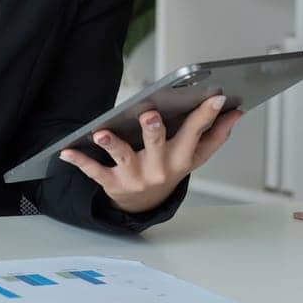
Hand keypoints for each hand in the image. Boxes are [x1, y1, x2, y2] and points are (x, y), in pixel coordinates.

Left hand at [58, 95, 242, 214]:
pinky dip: (79, 161)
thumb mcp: (194, 156)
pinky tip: (66, 151)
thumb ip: (215, 134)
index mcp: (181, 157)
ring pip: (123, 157)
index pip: (196, 133)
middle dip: (154, 131)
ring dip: (112, 144)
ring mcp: (134, 176)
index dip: (206, 115)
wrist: (143, 204)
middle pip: (158, 145)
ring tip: (100, 133)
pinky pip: (94, 171)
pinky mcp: (112, 183)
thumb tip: (236, 112)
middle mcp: (159, 167)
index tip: (215, 98)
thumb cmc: (169, 169)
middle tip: (151, 116)